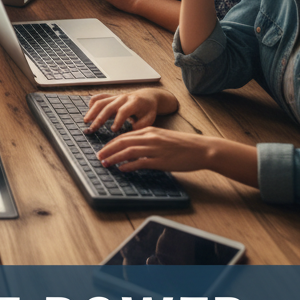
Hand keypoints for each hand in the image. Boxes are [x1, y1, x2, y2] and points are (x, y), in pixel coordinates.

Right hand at [84, 88, 177, 133]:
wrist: (148, 97)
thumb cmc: (148, 110)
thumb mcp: (149, 118)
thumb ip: (141, 125)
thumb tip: (129, 132)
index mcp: (134, 102)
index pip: (123, 111)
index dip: (117, 120)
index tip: (113, 130)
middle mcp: (123, 98)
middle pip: (108, 106)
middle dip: (99, 118)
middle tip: (93, 129)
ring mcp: (116, 96)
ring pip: (101, 102)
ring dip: (92, 111)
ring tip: (86, 121)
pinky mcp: (111, 96)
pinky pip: (99, 97)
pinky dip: (93, 103)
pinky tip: (89, 111)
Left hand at [97, 127, 215, 173]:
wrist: (201, 149)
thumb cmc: (183, 145)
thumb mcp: (162, 137)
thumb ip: (148, 140)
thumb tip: (133, 148)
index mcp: (150, 130)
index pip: (124, 135)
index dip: (111, 143)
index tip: (103, 148)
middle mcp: (150, 138)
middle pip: (122, 142)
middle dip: (108, 149)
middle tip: (98, 156)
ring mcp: (155, 149)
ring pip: (128, 152)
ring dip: (114, 158)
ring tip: (105, 163)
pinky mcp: (161, 161)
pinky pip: (140, 163)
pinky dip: (128, 165)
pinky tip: (122, 169)